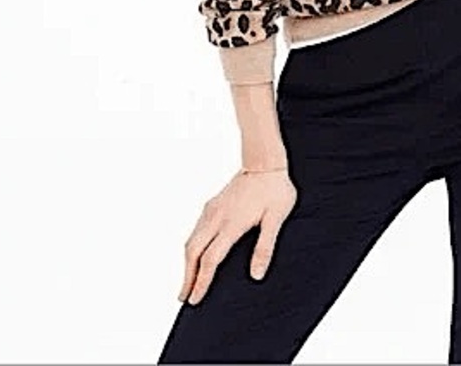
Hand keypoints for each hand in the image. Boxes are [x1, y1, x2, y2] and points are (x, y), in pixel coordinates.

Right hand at [179, 168, 297, 304]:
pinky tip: (195, 255)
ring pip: (191, 240)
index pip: (211, 259)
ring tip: (187, 282)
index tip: (195, 299)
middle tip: (184, 298)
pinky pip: (196, 230)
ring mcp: (212, 209)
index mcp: (231, 223)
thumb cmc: (274, 189)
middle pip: (193, 251)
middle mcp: (216, 216)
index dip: (202, 281)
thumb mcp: (276, 218)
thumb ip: (265, 246)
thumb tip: (256, 274)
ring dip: (187, 262)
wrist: (264, 161)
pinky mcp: (212, 204)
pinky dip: (192, 248)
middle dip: (187, 276)